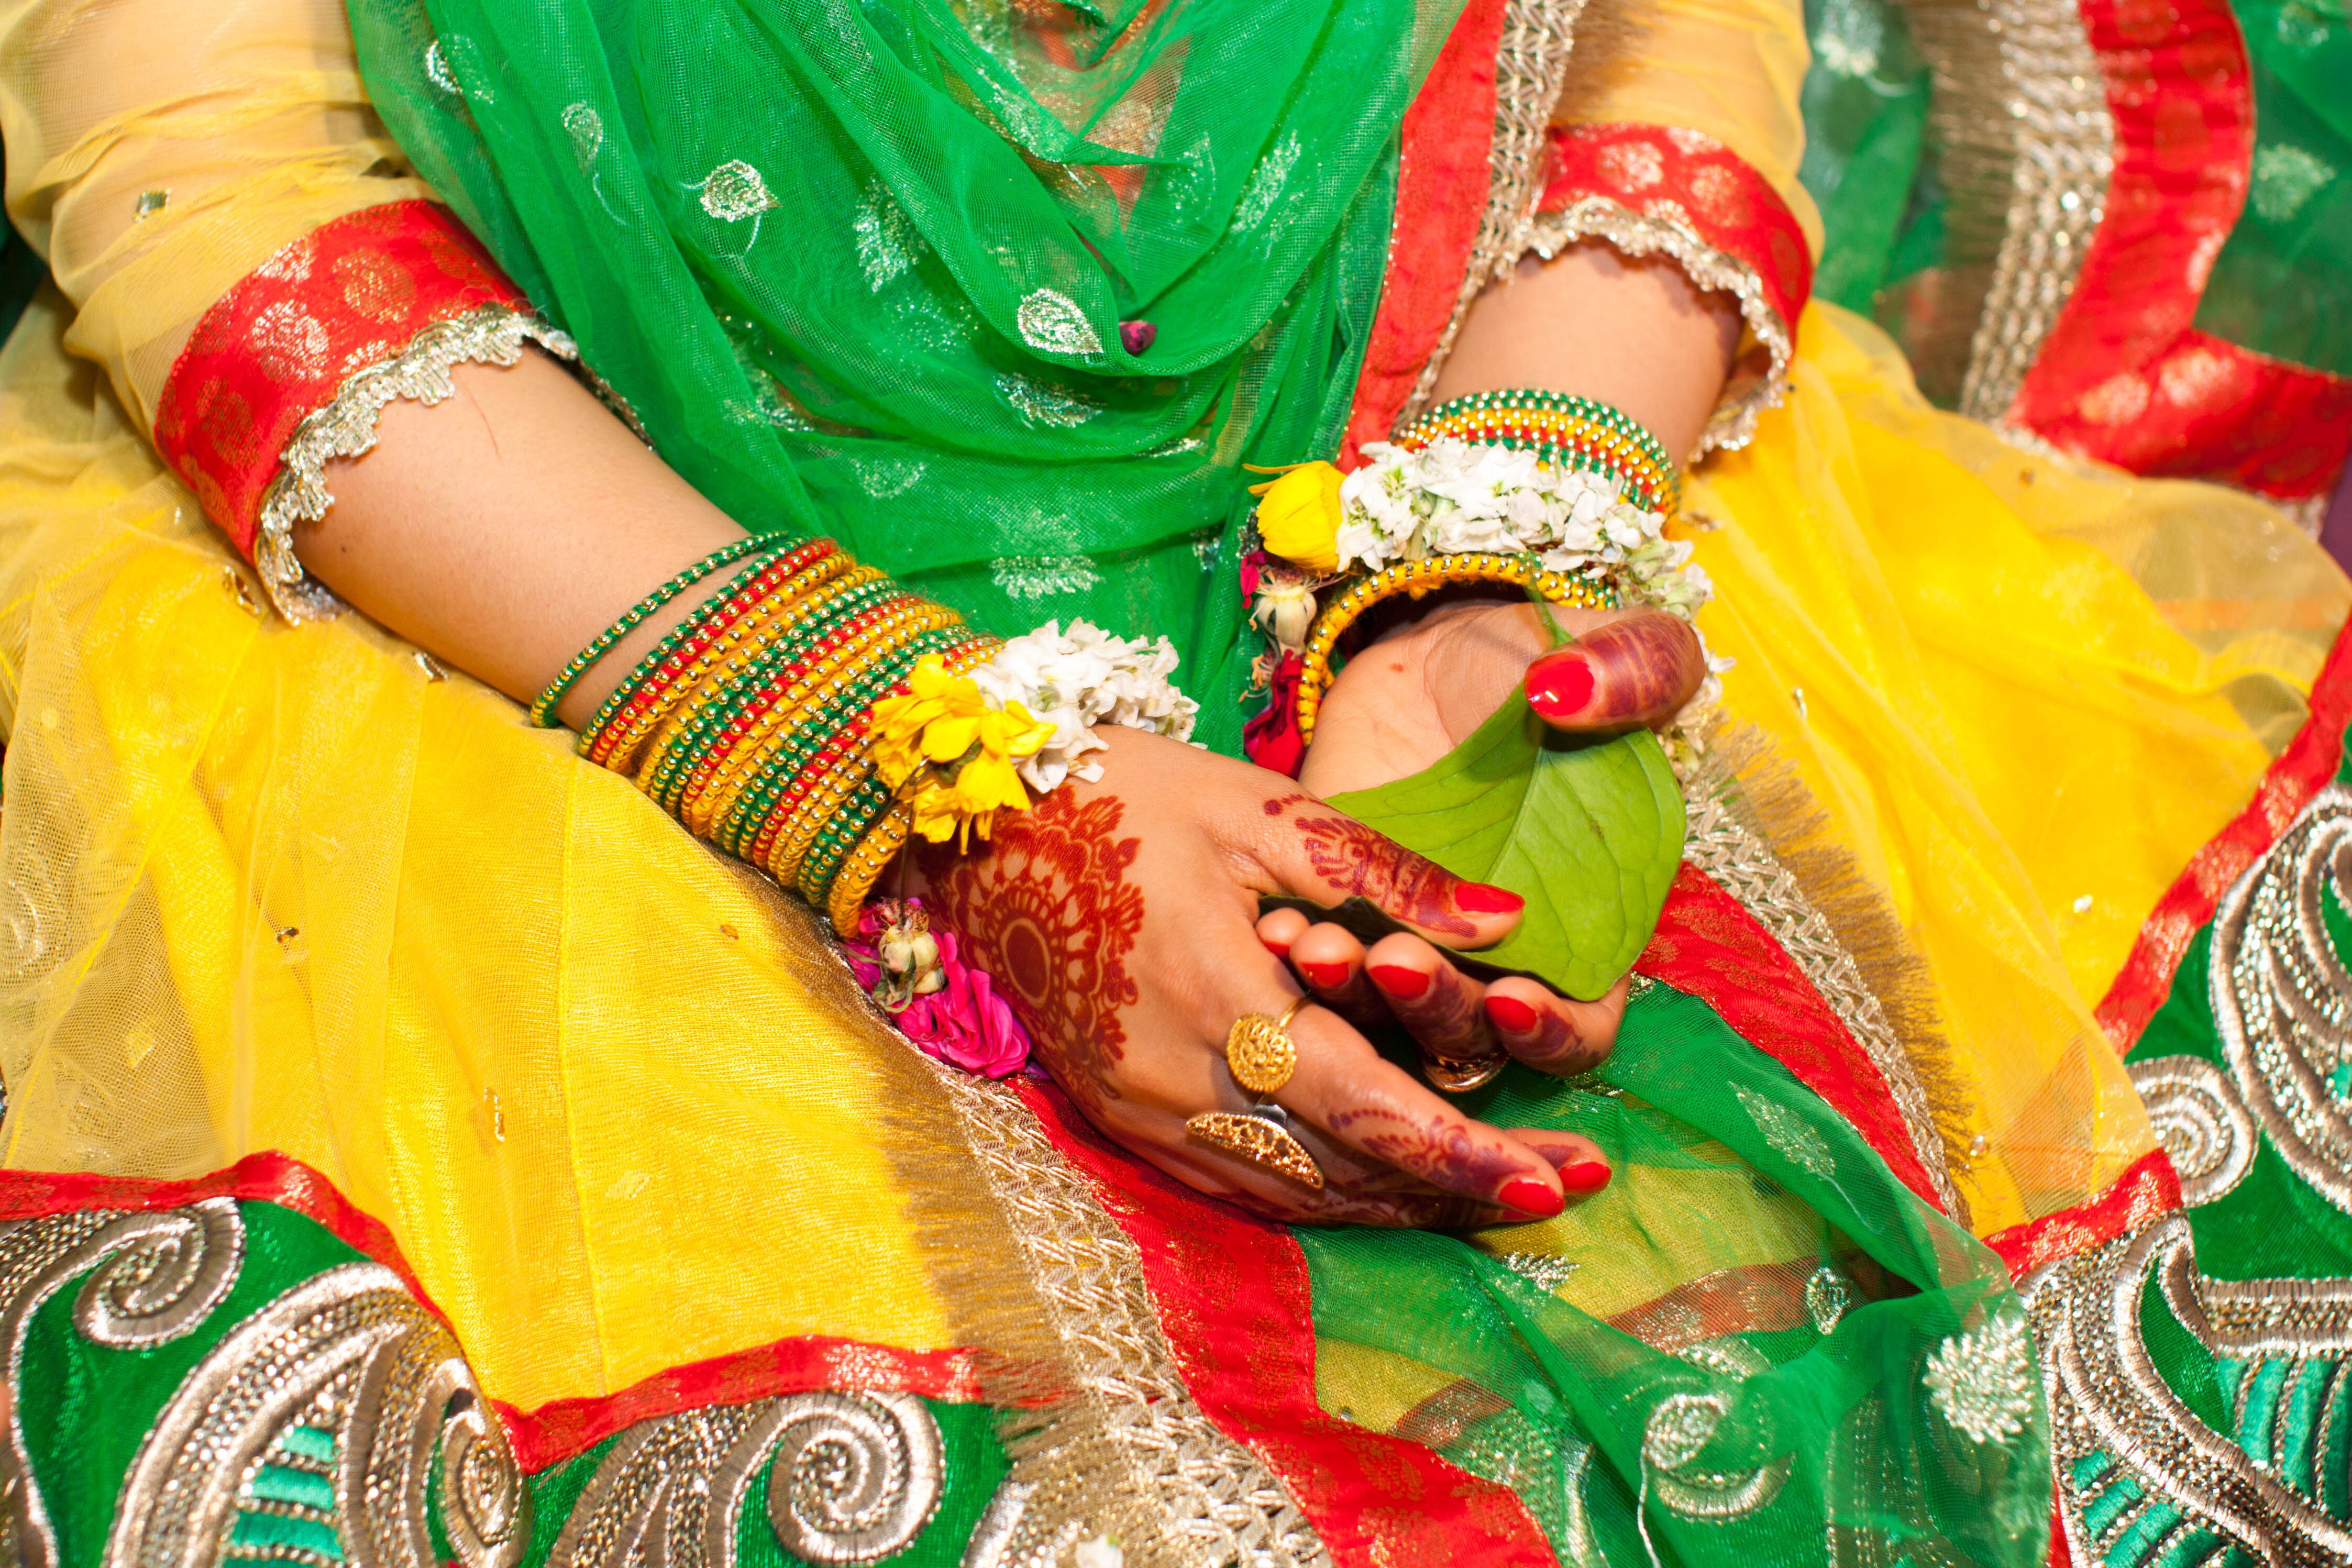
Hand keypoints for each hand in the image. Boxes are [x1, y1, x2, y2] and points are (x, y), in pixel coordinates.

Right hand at [918, 727, 1611, 1225]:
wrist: (976, 822)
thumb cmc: (1125, 795)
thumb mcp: (1263, 809)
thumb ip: (1388, 874)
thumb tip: (1511, 925)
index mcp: (1217, 998)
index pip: (1366, 1109)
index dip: (1465, 1153)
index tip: (1556, 1177)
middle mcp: (1172, 1080)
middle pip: (1339, 1176)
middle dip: (1454, 1193)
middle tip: (1557, 1193)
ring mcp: (1136, 1109)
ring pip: (1289, 1194)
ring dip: (1393, 1205)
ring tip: (1490, 1197)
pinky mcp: (1114, 1113)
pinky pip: (1233, 1180)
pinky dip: (1317, 1191)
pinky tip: (1377, 1183)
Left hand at [1255, 599, 1703, 1104]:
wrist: (1437, 655)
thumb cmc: (1544, 665)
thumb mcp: (1611, 648)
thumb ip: (1636, 667)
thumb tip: (1575, 692)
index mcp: (1586, 926)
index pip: (1581, 1025)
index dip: (1551, 1030)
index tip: (1508, 996)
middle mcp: (1501, 959)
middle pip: (1472, 1037)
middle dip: (1430, 1009)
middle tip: (1385, 958)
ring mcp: (1415, 944)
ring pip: (1386, 1020)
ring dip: (1349, 998)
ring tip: (1310, 945)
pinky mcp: (1342, 917)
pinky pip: (1321, 967)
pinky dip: (1297, 960)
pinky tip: (1271, 925)